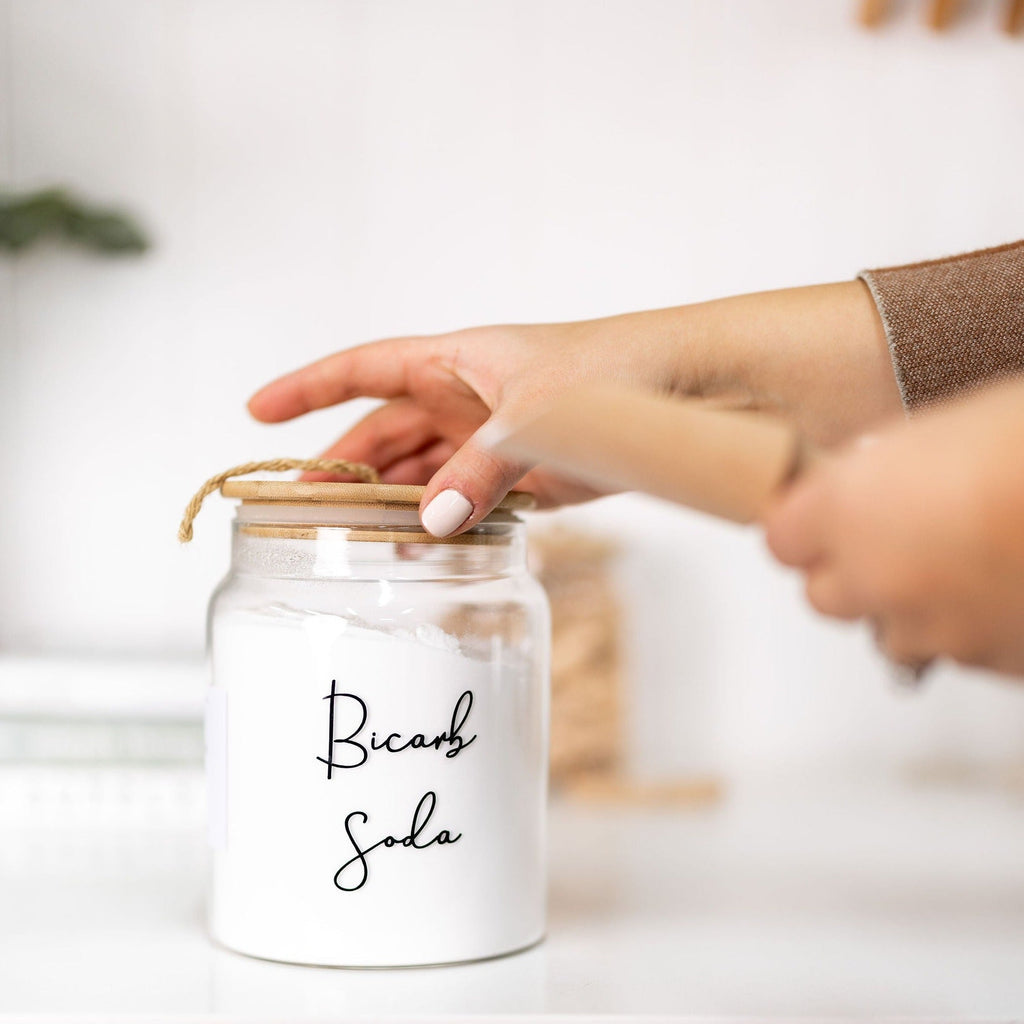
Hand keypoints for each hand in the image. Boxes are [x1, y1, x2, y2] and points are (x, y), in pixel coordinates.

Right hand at [248, 314, 689, 534]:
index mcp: (455, 359)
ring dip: (389, 507)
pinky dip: (440, 527)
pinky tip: (414, 552)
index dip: (308, 389)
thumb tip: (430, 523)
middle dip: (343, 470)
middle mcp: (465, 398)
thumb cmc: (613, 368)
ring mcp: (492, 439)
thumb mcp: (534, 413)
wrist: (689, 386)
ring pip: (421, 475)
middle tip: (301, 513)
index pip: (363, 369)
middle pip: (382, 435)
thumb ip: (480, 468)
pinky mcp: (525, 477)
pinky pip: (465, 503)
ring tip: (350, 546)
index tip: (257, 414)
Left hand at [763, 379, 1023, 676]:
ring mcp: (935, 630)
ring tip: (967, 562)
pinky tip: (1009, 585)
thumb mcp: (953, 421)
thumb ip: (888, 464)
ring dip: (910, 605)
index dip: (805, 525)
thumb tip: (866, 478)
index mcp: (851, 508)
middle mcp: (877, 579)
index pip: (781, 538)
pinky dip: (970, 627)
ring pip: (889, 632)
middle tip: (898, 534)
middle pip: (824, 594)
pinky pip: (957, 651)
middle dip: (851, 568)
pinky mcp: (990, 663)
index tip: (824, 513)